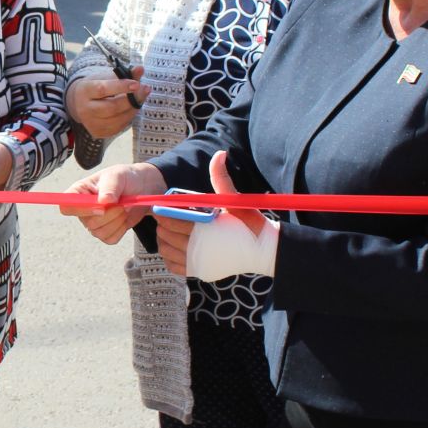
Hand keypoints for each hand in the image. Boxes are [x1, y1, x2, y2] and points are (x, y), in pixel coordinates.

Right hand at [58, 162, 165, 243]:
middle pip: (88, 223)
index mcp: (79, 192)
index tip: (101, 207)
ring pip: (100, 232)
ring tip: (124, 207)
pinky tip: (124, 217)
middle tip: (121, 204)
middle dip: (110, 215)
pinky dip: (121, 229)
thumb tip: (103, 202)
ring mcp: (93, 222)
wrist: (141, 188)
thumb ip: (110, 187)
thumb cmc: (124, 177)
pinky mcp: (106, 232)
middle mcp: (83, 209)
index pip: (66, 206)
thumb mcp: (117, 175)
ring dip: (117, 221)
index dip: (81, 210)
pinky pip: (110, 239)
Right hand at [67, 74, 149, 139]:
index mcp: (84, 91)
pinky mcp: (98, 132)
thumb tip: (140, 69)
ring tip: (140, 98)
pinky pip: (119, 126)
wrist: (80, 103)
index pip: (103, 89)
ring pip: (118, 119)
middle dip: (132, 99)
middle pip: (112, 107)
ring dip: (133, 108)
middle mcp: (85, 109)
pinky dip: (129, 116)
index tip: (137, 84)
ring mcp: (91, 123)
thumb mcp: (105, 76)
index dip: (121, 86)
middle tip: (146, 89)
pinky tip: (131, 108)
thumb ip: (123, 73)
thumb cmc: (95, 86)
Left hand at [154, 151, 269, 275]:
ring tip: (171, 230)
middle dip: (163, 223)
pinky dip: (170, 256)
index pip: (171, 219)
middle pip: (165, 234)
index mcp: (205, 228)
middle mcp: (199, 248)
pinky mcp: (200, 273)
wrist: (264, 251)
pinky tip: (177, 246)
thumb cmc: (249, 223)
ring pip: (166, 250)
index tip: (163, 205)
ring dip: (164, 239)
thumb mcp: (235, 199)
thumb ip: (221, 178)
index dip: (164, 211)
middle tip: (167, 216)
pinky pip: (173, 266)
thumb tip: (220, 154)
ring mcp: (198, 263)